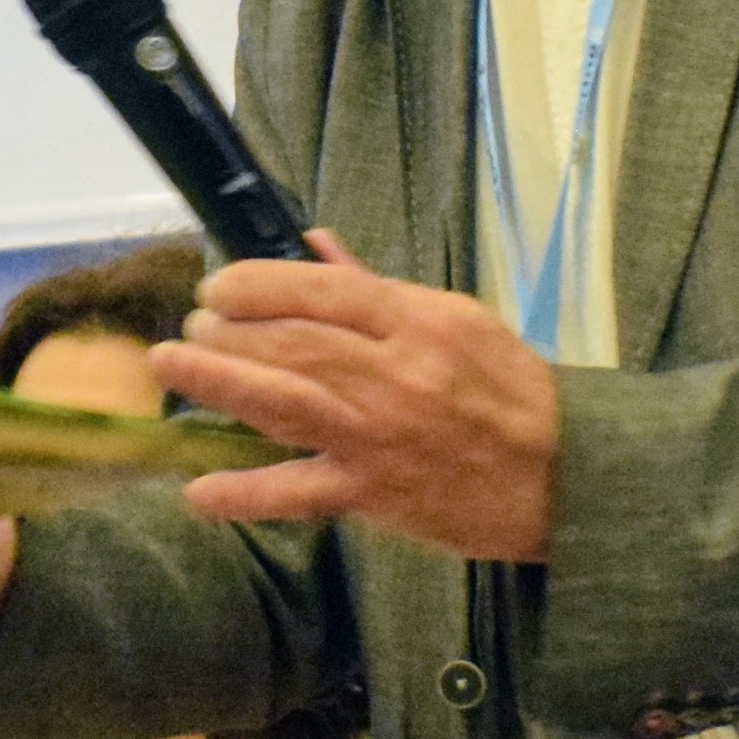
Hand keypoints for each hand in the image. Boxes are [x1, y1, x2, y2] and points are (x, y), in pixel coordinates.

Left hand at [154, 236, 560, 560]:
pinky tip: (198, 492)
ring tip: (173, 365)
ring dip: (220, 382)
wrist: (565, 478)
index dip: (259, 283)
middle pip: (293, 343)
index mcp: (419, 323)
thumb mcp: (459, 320)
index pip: (324, 290)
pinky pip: (300, 494)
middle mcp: (394, 375)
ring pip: (285, 403)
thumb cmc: (511, 391)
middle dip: (229, 329)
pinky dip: (247, 494)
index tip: (218, 285)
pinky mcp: (374, 494)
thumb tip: (313, 244)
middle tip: (192, 324)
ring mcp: (379, 437)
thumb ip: (379, 287)